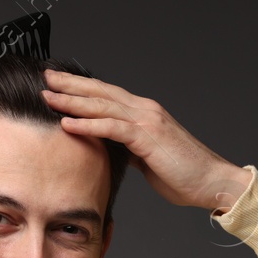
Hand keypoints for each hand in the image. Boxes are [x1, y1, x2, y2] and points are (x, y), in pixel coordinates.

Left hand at [40, 69, 249, 212]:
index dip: (81, 87)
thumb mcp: (148, 159)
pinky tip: (67, 123)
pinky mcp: (147, 138)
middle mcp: (144, 110)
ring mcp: (147, 121)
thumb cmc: (182, 174)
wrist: (211, 182)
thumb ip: (130, 149)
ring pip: (102, 105)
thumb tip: (112, 150)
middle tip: (46, 76)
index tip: (58, 83)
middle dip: (71, 84)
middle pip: (101, 91)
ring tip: (48, 96)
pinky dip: (87, 124)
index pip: (107, 94)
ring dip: (72, 100)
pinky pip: (112, 128)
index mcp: (144, 113)